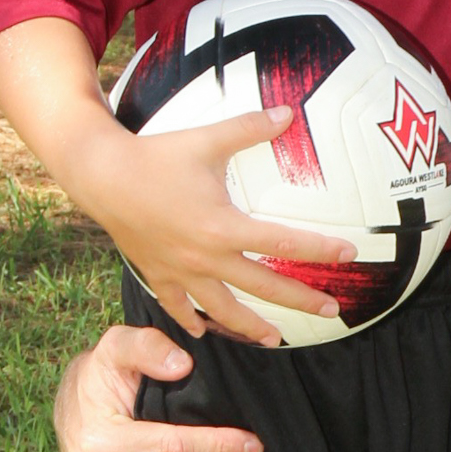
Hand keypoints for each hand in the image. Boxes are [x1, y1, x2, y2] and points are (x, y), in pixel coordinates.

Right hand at [65, 105, 358, 343]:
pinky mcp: (158, 274)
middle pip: (263, 286)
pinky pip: (177, 306)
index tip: (350, 254)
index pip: (282, 243)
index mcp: (223, 226)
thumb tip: (289, 112)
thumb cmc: (156, 156)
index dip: (319, 250)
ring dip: (251, 326)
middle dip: (301, 300)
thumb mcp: (207, 139)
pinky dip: (190, 321)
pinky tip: (203, 333)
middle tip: (333, 311)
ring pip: (223, 308)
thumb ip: (250, 128)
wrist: (100, 175)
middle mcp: (205, 257)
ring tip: (275, 339)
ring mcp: (180, 272)